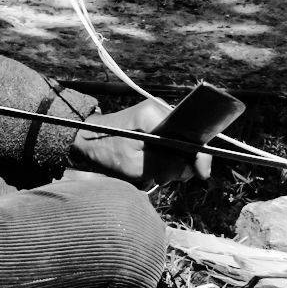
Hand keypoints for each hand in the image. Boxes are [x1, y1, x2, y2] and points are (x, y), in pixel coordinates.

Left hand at [70, 98, 212, 188]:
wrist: (84, 140)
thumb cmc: (106, 151)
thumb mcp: (136, 164)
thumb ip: (166, 164)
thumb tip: (191, 168)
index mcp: (155, 114)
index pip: (191, 135)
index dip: (200, 156)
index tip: (202, 175)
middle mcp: (159, 111)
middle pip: (187, 142)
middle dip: (180, 164)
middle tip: (161, 176)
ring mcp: (157, 118)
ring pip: (178, 147)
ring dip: (169, 164)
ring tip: (150, 173)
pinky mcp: (153, 126)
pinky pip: (168, 146)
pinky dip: (162, 160)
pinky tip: (148, 167)